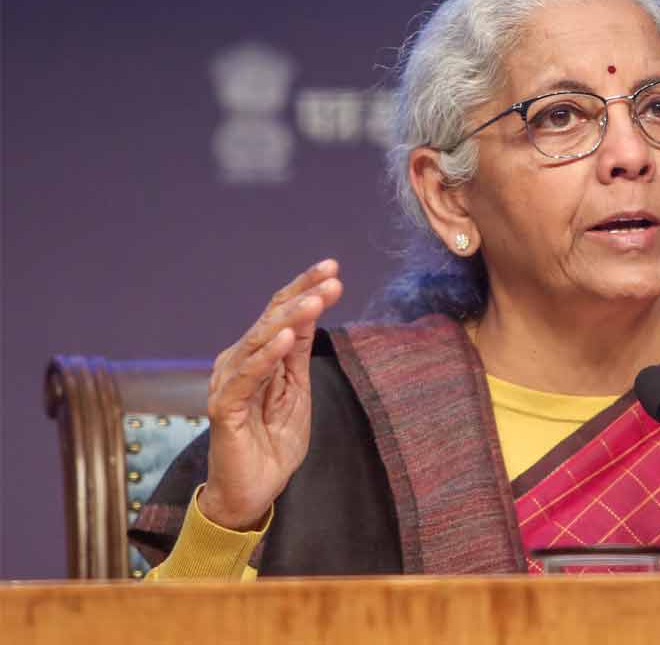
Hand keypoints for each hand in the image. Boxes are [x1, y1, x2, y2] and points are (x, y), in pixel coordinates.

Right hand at [199, 259, 343, 530]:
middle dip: (303, 296)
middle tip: (332, 279)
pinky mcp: (224, 408)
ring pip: (259, 341)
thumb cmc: (272, 443)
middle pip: (271, 318)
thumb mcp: (297, 392)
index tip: (333, 269)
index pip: (281, 313)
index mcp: (257, 356)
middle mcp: (238, 362)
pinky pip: (246, 376)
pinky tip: (288, 338)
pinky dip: (266, 355)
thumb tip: (311, 312)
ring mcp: (229, 383)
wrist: (253, 492)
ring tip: (315, 301)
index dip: (304, 289)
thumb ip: (298, 355)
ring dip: (290, 319)